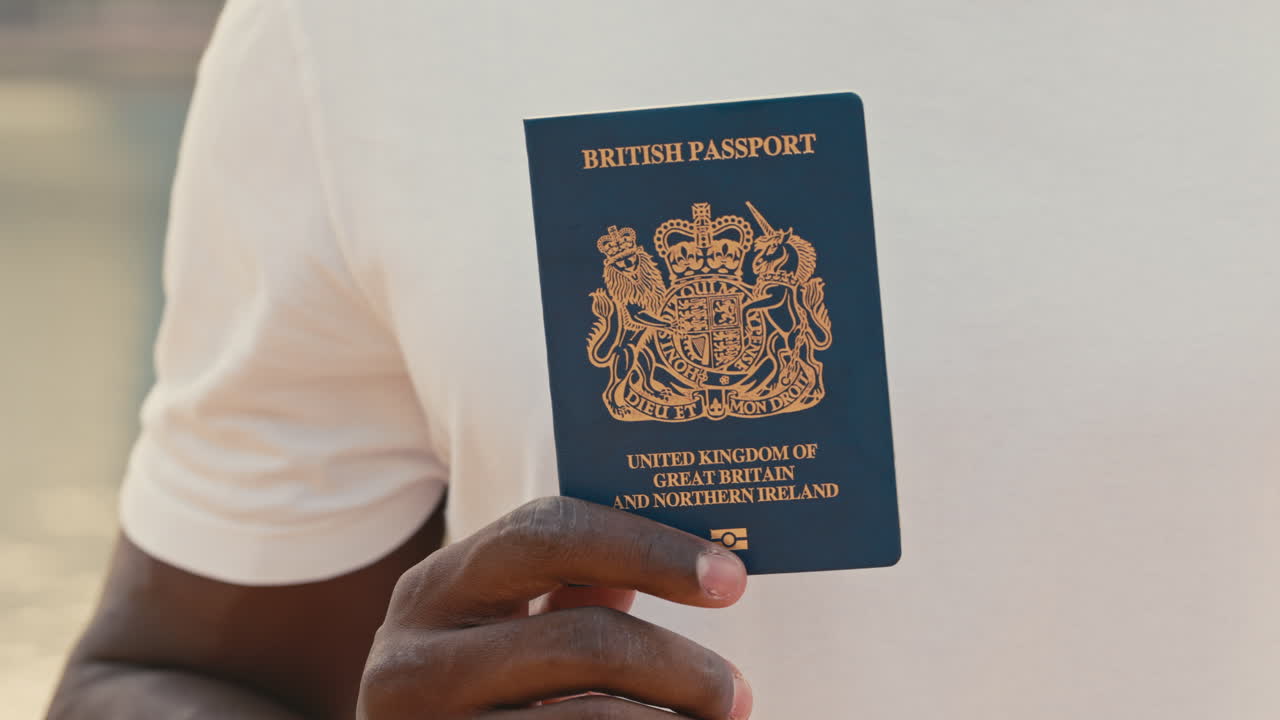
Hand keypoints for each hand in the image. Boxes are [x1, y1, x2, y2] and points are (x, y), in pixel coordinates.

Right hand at [356, 496, 752, 718]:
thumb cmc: (471, 687)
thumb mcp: (498, 627)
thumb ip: (568, 586)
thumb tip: (684, 552)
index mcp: (435, 589)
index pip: (549, 533)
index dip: (649, 548)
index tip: (730, 579)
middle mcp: (416, 660)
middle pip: (583, 640)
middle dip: (678, 664)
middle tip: (738, 690)